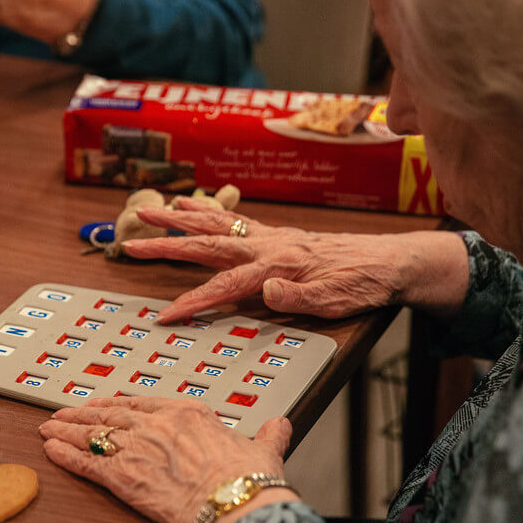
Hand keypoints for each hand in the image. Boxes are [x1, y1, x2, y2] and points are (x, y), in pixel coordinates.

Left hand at [39, 396, 292, 522]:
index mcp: (187, 413)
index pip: (142, 402)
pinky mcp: (123, 477)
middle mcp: (157, 425)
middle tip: (63, 414)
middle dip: (83, 415)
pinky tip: (50, 451)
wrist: (236, 504)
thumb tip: (280, 425)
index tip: (104, 404)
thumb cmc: (250, 481)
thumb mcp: (264, 450)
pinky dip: (65, 456)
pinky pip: (86, 462)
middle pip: (110, 415)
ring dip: (67, 431)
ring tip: (48, 429)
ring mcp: (137, 448)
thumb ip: (268, 435)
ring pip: (93, 434)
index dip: (118, 404)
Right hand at [129, 198, 468, 324]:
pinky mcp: (278, 234)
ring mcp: (272, 237)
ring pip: (216, 224)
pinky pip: (234, 220)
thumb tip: (267, 292)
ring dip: (181, 218)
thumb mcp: (336, 302)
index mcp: (277, 266)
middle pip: (207, 244)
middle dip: (166, 243)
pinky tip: (194, 207)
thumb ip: (298, 299)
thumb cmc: (363, 284)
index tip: (164, 316)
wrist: (391, 261)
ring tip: (151, 208)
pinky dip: (209, 212)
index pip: (223, 287)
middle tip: (131, 240)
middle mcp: (269, 246)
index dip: (192, 303)